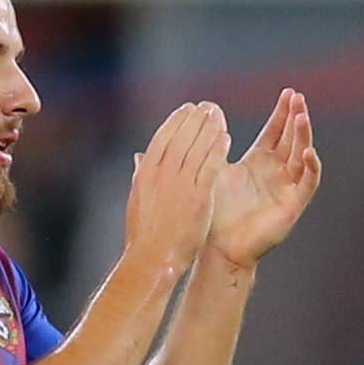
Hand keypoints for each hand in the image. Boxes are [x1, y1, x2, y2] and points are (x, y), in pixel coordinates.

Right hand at [125, 102, 230, 271]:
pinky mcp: (198, 196)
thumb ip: (140, 175)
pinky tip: (226, 138)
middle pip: (181, 136)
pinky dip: (217, 149)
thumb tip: (138, 158)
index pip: (163, 136)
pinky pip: (210, 166)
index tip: (188, 109)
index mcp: (145, 172)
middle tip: (209, 106)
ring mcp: (180, 184)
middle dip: (196, 118)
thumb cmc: (145, 234)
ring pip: (197, 147)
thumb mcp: (138, 199)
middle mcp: (162, 173)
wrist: (153, 258)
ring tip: (219, 116)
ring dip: (209, 128)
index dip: (177, 120)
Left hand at [207, 88, 321, 269]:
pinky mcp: (292, 205)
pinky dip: (311, 168)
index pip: (275, 132)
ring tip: (302, 117)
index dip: (282, 113)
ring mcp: (286, 188)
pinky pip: (307, 184)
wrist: (217, 246)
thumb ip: (212, 147)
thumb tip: (199, 119)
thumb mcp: (213, 171)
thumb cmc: (213, 211)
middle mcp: (276, 173)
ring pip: (302, 156)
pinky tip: (310, 153)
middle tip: (298, 98)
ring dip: (304, 136)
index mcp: (258, 163)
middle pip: (292, 139)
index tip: (287, 92)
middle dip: (295, 118)